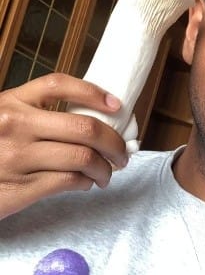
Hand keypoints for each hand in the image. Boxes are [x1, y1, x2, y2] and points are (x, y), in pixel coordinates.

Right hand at [0, 73, 127, 219]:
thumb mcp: (5, 118)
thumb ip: (38, 114)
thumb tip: (92, 118)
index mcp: (12, 101)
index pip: (59, 85)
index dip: (94, 93)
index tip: (116, 105)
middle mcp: (15, 125)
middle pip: (84, 127)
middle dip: (114, 142)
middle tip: (122, 152)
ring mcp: (17, 158)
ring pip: (83, 157)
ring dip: (104, 167)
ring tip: (107, 172)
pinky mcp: (19, 189)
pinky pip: (68, 181)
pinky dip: (86, 182)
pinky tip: (86, 182)